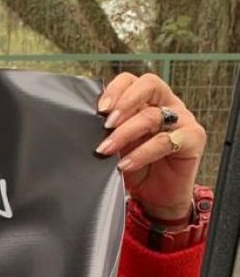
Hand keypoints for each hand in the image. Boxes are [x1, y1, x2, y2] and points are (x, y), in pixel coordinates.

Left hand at [95, 73, 206, 220]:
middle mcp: (167, 104)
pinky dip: (141, 153)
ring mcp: (182, 120)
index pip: (132, 80)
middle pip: (149, 85)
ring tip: (107, 149)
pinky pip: (165, 141)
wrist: (155, 196)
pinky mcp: (193, 139)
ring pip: (153, 115)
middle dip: (124, 103)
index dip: (115, 89)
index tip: (99, 109)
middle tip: (106, 124)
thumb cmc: (135, 167)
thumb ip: (107, 131)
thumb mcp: (117, 145)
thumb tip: (84, 123)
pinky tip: (125, 164)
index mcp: (147, 100)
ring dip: (125, 133)